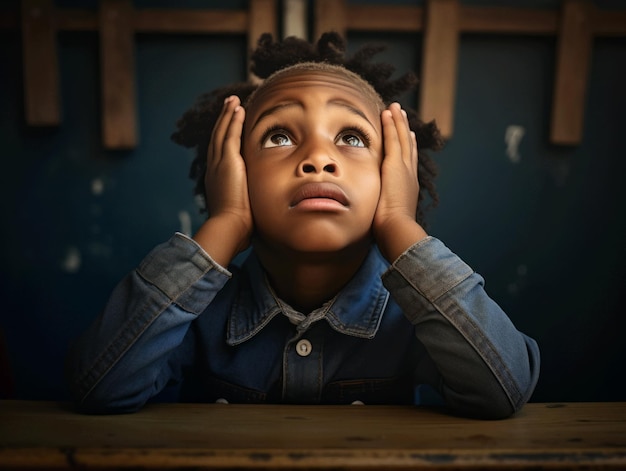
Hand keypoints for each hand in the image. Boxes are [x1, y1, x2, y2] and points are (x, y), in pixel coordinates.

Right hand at [193, 96, 252, 264]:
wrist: (229, 227)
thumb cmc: (238, 227)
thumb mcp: (242, 212)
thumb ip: (246, 206)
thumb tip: (256, 213)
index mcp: (217, 181)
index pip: (220, 154)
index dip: (224, 139)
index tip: (229, 128)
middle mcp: (214, 169)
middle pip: (217, 139)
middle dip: (223, 122)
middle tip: (229, 106)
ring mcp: (219, 164)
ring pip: (221, 133)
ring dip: (227, 115)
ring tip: (232, 101)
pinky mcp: (227, 161)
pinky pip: (229, 134)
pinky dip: (232, 120)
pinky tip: (238, 108)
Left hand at [373, 103, 426, 261]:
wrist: (397, 230)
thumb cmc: (390, 231)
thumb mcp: (388, 219)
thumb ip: (384, 214)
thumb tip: (379, 222)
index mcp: (408, 188)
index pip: (407, 163)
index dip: (407, 148)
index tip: (407, 137)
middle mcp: (409, 175)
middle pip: (408, 147)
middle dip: (404, 130)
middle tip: (402, 116)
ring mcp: (404, 168)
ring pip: (402, 139)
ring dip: (398, 122)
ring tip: (395, 108)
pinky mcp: (395, 165)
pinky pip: (393, 139)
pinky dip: (392, 124)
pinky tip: (388, 112)